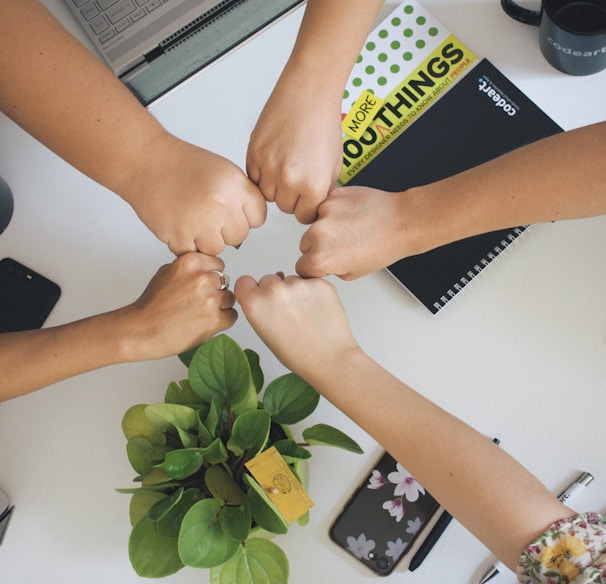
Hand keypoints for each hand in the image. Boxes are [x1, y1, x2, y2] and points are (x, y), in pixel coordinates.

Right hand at [120, 253, 236, 360]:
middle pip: (225, 282)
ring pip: (230, 299)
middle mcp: (202, 278)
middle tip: (199, 303)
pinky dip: (223, 321)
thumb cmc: (151, 305)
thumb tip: (207, 269)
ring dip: (220, 307)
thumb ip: (189, 268)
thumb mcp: (166, 272)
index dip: (211, 276)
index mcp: (190, 262)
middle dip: (215, 292)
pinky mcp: (214, 320)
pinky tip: (205, 323)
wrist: (141, 331)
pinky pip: (232, 316)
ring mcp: (210, 299)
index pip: (218, 265)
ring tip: (200, 313)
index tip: (203, 285)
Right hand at [125, 136, 266, 255]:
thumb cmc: (182, 164)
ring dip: (206, 239)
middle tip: (208, 213)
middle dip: (225, 229)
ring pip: (217, 248)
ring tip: (193, 218)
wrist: (146, 161)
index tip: (233, 211)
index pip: (258, 217)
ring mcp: (200, 222)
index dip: (245, 216)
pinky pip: (193, 253)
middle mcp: (220, 204)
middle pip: (239, 236)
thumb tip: (252, 221)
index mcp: (235, 185)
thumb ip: (242, 196)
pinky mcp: (179, 236)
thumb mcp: (224, 171)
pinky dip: (186, 243)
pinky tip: (180, 223)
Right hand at [234, 274, 357, 380]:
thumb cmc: (298, 354)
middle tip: (287, 312)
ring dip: (295, 291)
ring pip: (290, 279)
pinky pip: (309, 280)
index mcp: (255, 304)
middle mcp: (274, 290)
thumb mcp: (264, 333)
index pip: (244, 281)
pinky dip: (312, 291)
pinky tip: (317, 309)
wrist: (329, 358)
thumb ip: (258, 309)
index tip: (258, 296)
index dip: (252, 290)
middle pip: (268, 278)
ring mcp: (298, 283)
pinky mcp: (318, 282)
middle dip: (274, 291)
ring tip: (305, 314)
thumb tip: (263, 292)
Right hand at [246, 70, 342, 223]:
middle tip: (296, 178)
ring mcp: (269, 167)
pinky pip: (254, 178)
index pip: (305, 216)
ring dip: (275, 186)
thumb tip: (313, 206)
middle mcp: (290, 179)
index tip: (306, 199)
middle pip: (284, 207)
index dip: (306, 207)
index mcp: (314, 185)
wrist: (309, 92)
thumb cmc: (324, 122)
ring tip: (285, 166)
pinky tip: (274, 158)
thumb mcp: (335, 164)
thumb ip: (323, 190)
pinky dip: (262, 173)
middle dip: (291, 196)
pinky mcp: (254, 153)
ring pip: (267, 195)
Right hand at [296, 186, 417, 279]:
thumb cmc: (384, 247)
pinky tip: (351, 216)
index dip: (313, 267)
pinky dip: (334, 212)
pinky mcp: (332, 197)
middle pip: (304, 244)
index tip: (322, 264)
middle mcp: (318, 235)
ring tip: (350, 229)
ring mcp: (324, 213)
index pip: (301, 267)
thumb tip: (319, 263)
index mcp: (321, 258)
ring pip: (313, 224)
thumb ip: (329, 269)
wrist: (401, 221)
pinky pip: (325, 207)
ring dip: (325, 228)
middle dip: (318, 247)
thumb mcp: (353, 273)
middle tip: (341, 246)